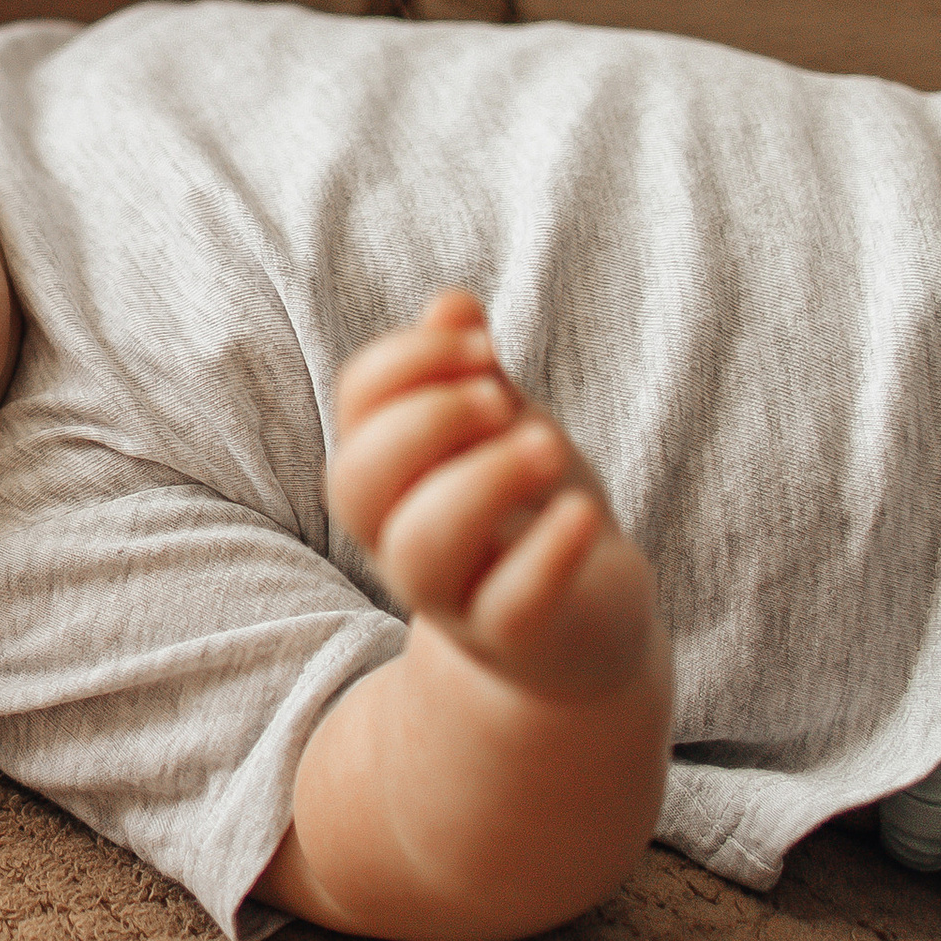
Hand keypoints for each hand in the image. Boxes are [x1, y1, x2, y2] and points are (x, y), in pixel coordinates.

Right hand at [327, 291, 659, 702]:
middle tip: (501, 397)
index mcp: (387, 472)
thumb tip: (452, 302)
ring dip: (482, 480)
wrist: (580, 630)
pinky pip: (510, 604)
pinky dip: (546, 554)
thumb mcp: (501, 430)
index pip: (357, 403)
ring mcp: (449, 595)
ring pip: (421, 546)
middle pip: (357, 481)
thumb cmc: (526, 512)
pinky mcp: (513, 637)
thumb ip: (470, 371)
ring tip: (550, 445)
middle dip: (426, 420)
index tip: (484, 340)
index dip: (408, 360)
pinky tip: (584, 513)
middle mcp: (396, 535)